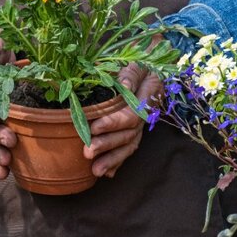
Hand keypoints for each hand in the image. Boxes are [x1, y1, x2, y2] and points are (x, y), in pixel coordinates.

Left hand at [83, 63, 161, 177]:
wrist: (149, 68)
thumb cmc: (137, 64)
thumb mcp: (136, 62)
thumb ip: (130, 74)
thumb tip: (123, 85)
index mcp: (147, 97)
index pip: (131, 114)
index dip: (113, 123)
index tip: (94, 127)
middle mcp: (146, 114)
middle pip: (128, 134)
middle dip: (108, 145)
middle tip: (87, 152)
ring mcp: (141, 125)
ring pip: (129, 145)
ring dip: (113, 159)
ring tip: (96, 171)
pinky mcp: (134, 131)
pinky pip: (128, 149)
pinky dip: (118, 162)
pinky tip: (107, 174)